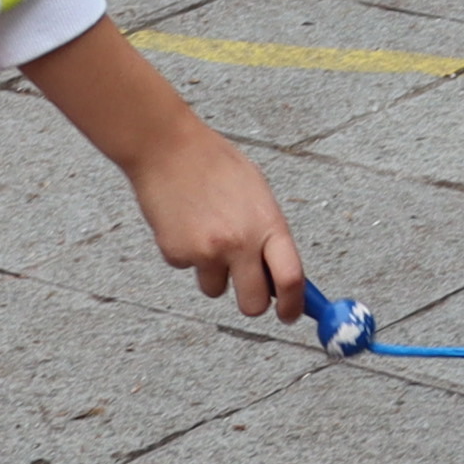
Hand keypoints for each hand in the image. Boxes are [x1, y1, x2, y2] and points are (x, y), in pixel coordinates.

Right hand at [22, 18, 309, 322]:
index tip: (292, 315)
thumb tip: (286, 276)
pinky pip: (188, 269)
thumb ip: (271, 236)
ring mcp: (205, 251)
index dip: (296, 306)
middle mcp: (239, 243)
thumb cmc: (217, 166)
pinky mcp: (176, 253)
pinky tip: (185, 222)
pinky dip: (188, 254)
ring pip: (215, 289)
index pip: (292, 280)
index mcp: (268, 225)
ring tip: (207, 232)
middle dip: (253, 302)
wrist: (168, 148)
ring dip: (215, 273)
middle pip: (253, 304)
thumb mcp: (258, 195)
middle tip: (249, 290)